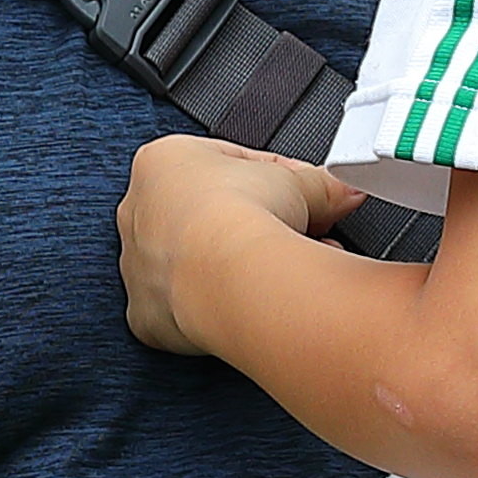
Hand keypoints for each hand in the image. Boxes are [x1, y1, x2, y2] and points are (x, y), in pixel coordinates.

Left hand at [115, 131, 348, 355]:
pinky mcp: (147, 315)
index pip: (229, 166)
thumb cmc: (243, 217)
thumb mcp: (300, 180)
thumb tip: (341, 191)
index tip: (308, 197)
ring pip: (199, 263)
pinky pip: (189, 309)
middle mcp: (138, 211)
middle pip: (210, 216)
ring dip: (241, 266)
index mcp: (161, 162)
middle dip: (259, 226)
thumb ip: (320, 183)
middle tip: (300, 235)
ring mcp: (136, 265)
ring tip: (286, 272)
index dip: (278, 181)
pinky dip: (220, 307)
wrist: (227, 275)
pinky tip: (253, 304)